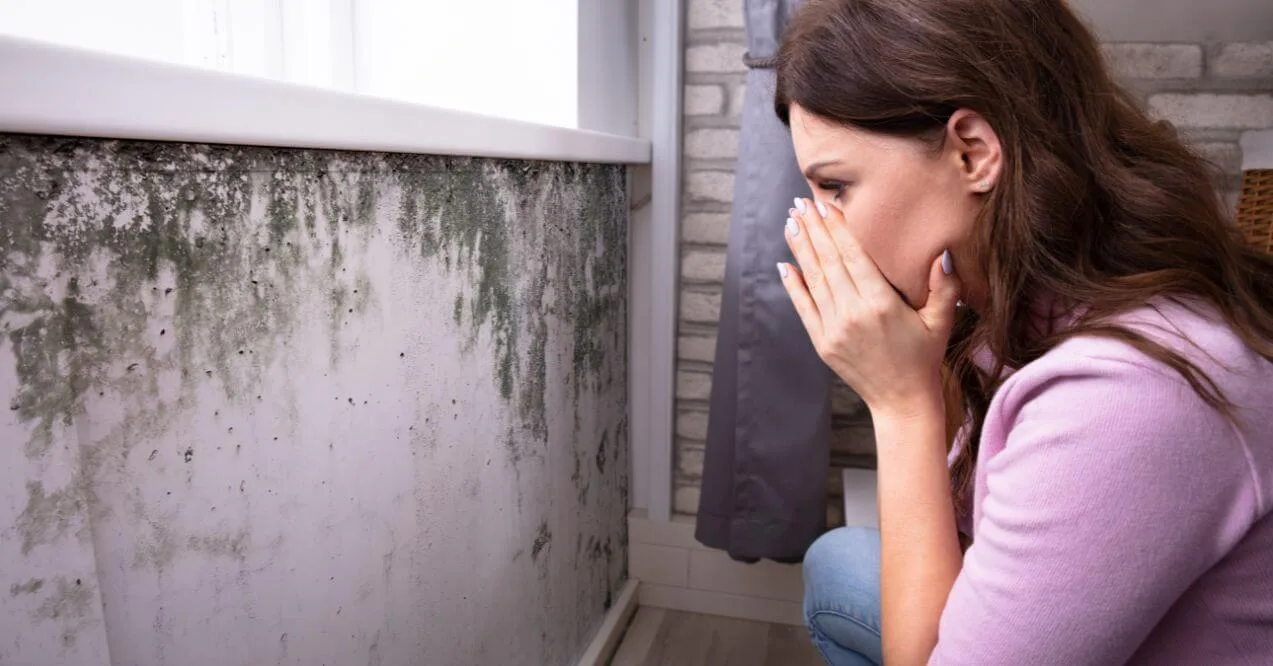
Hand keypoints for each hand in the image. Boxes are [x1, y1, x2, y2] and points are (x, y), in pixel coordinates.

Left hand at [777, 198, 960, 419]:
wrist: (902, 401)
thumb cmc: (924, 357)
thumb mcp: (942, 320)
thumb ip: (944, 286)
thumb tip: (941, 252)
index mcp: (881, 304)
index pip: (853, 256)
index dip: (837, 228)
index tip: (825, 205)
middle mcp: (853, 314)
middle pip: (829, 262)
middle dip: (813, 230)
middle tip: (800, 203)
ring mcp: (834, 329)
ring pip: (813, 280)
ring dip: (800, 249)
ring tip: (791, 223)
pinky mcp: (822, 343)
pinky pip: (803, 307)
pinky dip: (793, 285)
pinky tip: (784, 263)